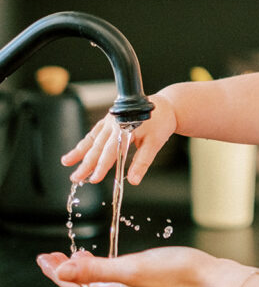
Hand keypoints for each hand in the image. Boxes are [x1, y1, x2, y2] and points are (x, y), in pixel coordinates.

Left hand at [36, 247, 247, 286]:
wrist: (217, 286)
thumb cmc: (180, 275)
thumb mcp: (133, 268)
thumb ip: (97, 270)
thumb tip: (61, 272)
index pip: (75, 286)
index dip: (56, 272)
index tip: (42, 258)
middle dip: (67, 272)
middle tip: (53, 256)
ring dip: (87, 273)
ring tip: (79, 258)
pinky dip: (109, 275)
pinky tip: (116, 267)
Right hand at [61, 94, 177, 184]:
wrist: (164, 105)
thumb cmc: (160, 123)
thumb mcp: (155, 144)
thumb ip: (142, 162)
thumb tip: (134, 181)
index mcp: (125, 127)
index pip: (111, 152)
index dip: (101, 167)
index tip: (94, 179)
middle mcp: (115, 122)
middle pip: (97, 147)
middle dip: (85, 164)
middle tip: (75, 178)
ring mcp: (110, 120)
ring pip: (92, 138)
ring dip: (79, 151)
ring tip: (66, 162)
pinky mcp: (109, 119)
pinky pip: (94, 132)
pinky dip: (85, 142)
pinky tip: (77, 150)